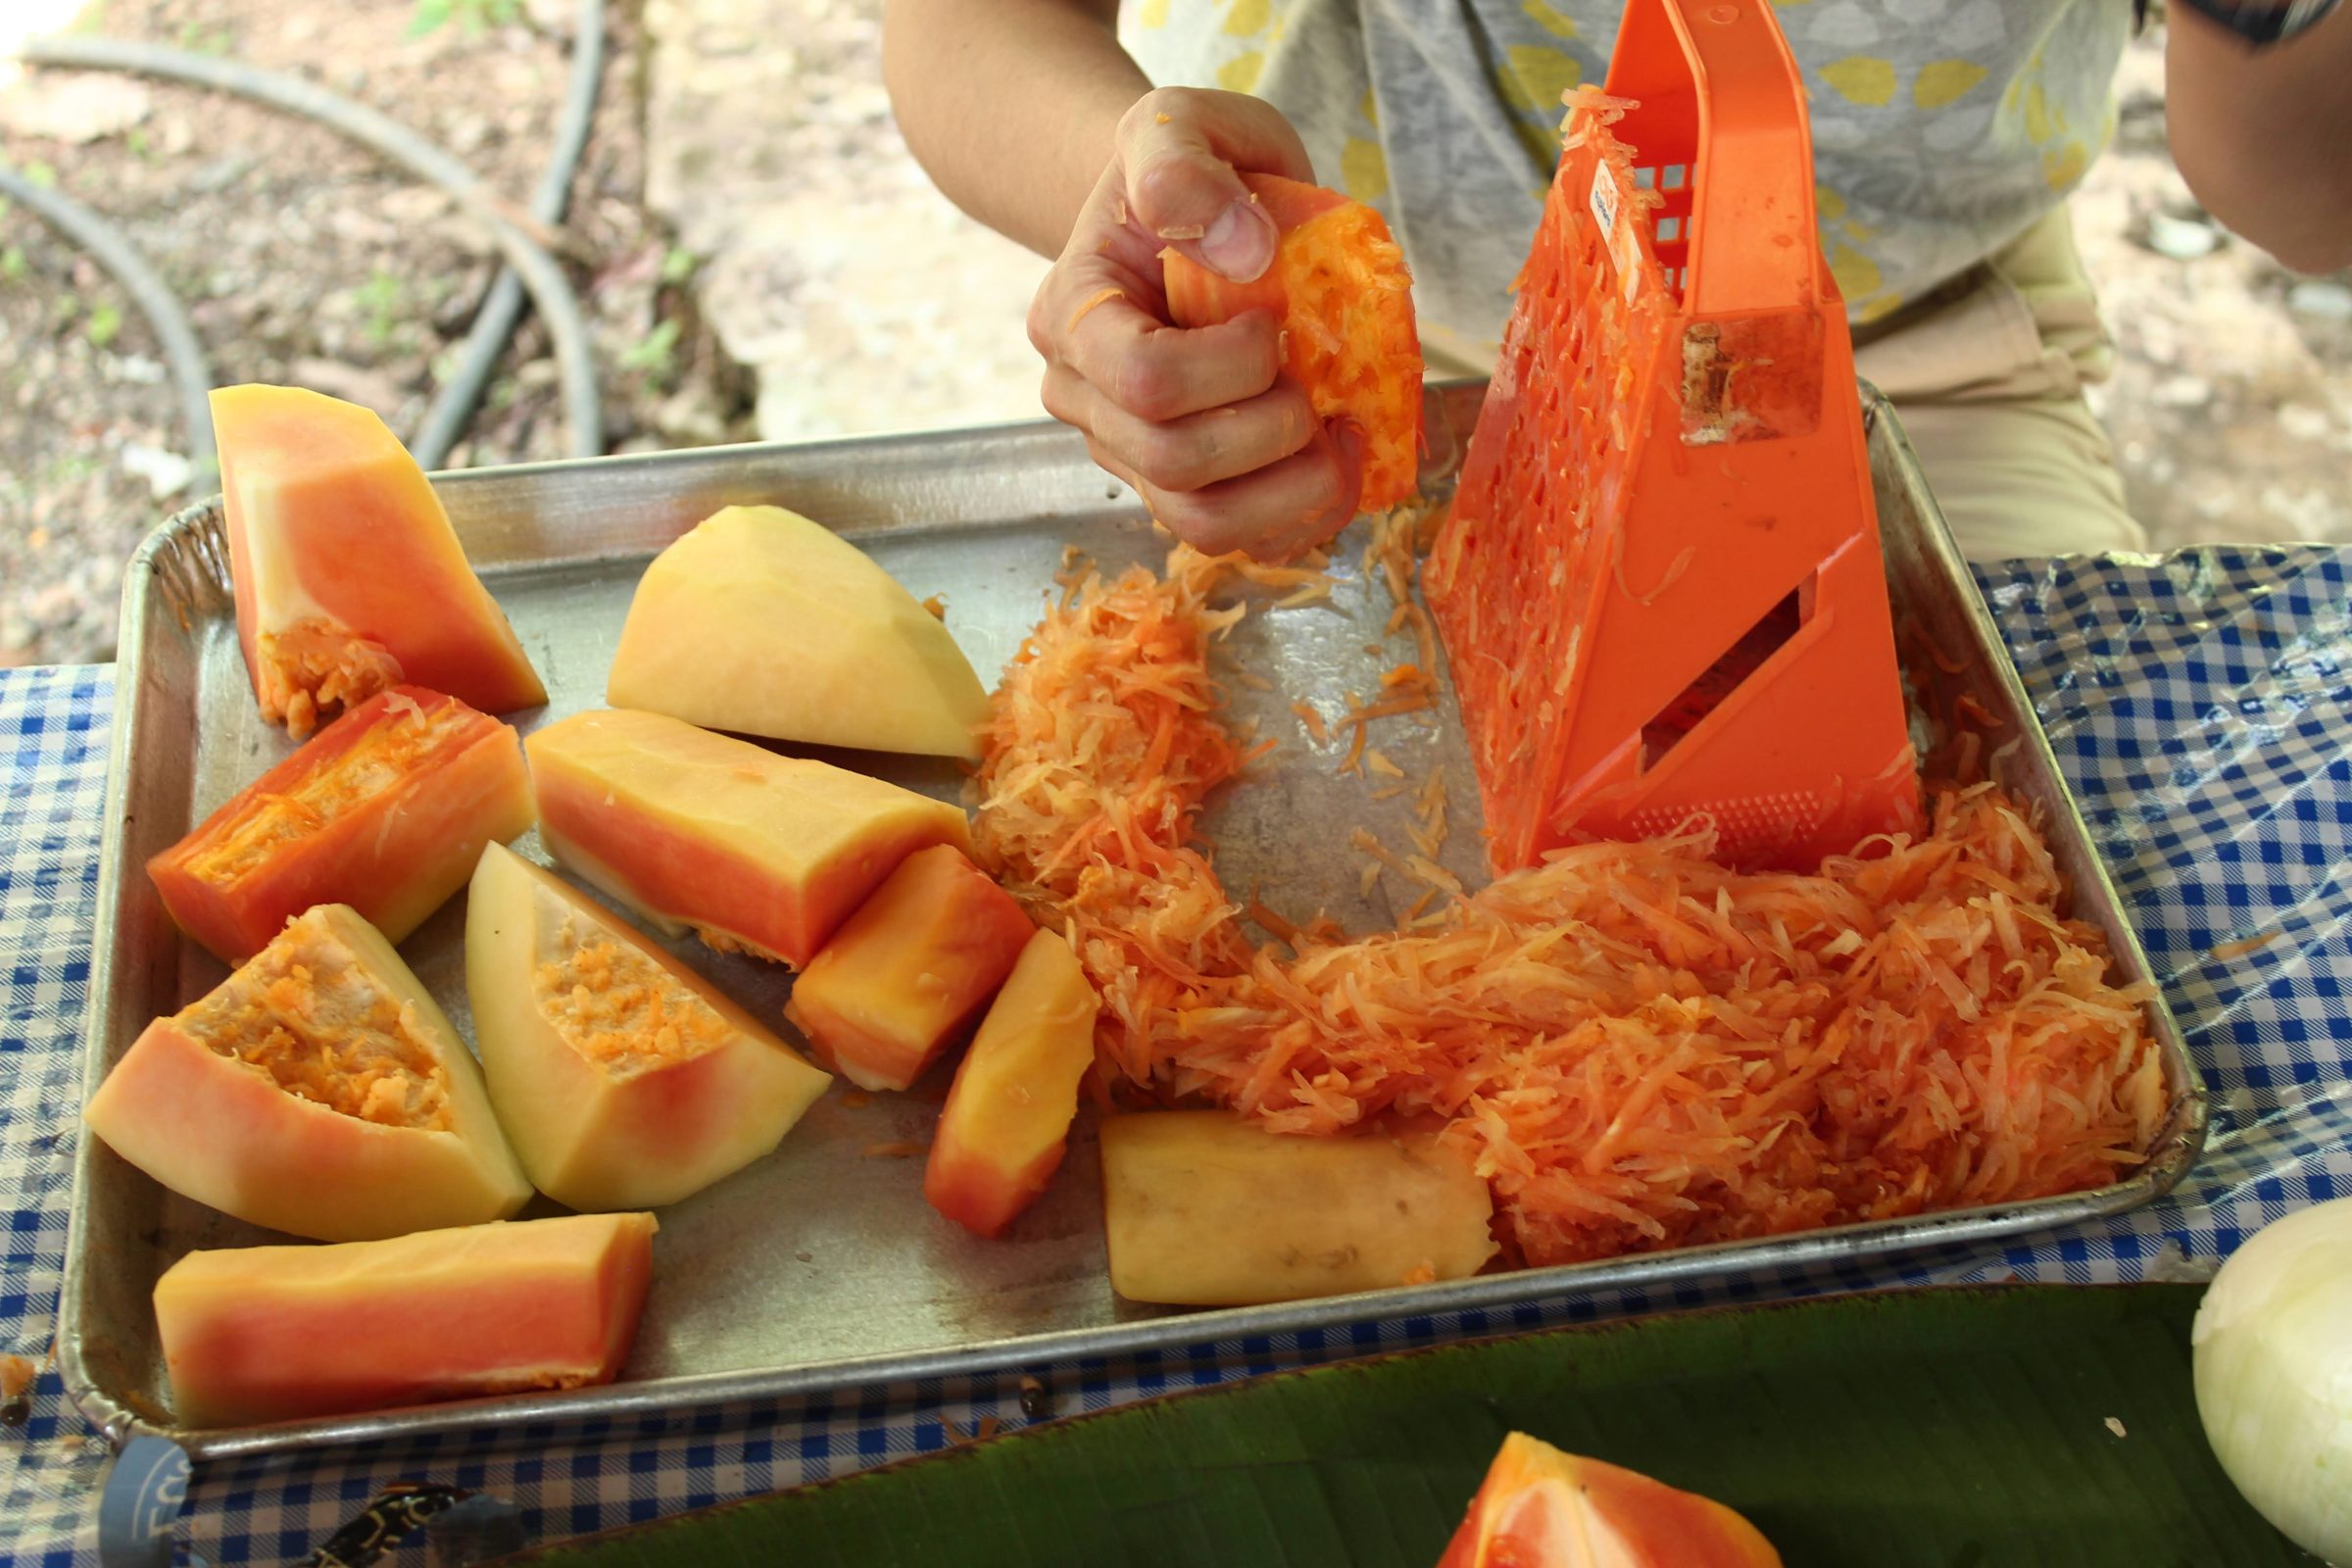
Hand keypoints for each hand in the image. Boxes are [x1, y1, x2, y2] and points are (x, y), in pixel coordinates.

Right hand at [1027, 87, 1364, 558]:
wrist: (1181, 208)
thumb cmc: (1185, 168)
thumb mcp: (1176, 122)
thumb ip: (1185, 163)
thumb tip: (1241, 250)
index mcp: (1073, 313)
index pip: (1142, 378)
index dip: (1228, 368)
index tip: (1274, 325)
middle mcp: (1083, 396)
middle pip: (1170, 462)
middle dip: (1270, 432)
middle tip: (1316, 384)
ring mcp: (1126, 448)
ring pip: (1200, 521)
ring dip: (1290, 495)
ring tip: (1341, 443)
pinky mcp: (1176, 481)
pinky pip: (1231, 532)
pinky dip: (1296, 516)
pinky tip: (1337, 468)